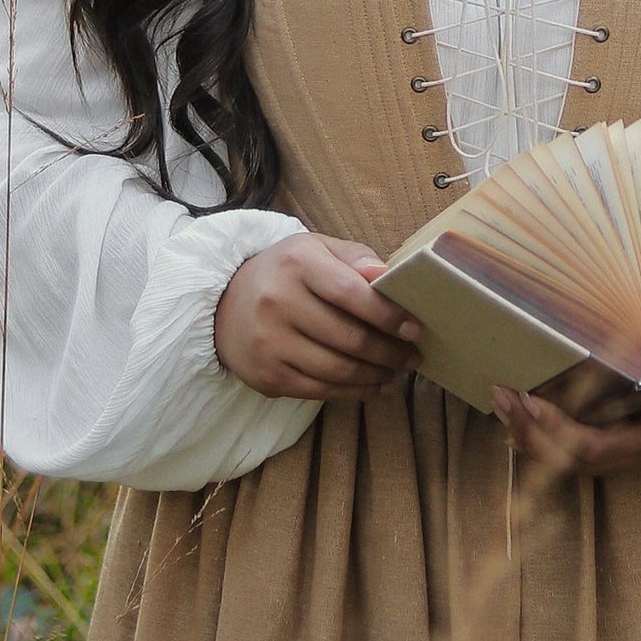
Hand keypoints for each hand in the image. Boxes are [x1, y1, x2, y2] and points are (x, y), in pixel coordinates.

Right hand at [214, 233, 421, 401]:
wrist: (224, 305)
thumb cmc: (285, 274)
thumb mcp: (316, 249)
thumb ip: (355, 257)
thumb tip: (388, 276)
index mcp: (297, 264)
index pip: (352, 294)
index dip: (389, 315)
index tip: (416, 328)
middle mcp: (278, 303)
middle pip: (350, 337)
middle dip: (391, 351)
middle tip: (413, 356)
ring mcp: (270, 343)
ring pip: (339, 369)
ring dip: (378, 375)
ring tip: (397, 371)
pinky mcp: (268, 377)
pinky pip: (322, 391)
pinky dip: (356, 392)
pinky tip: (376, 386)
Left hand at [490, 342, 640, 476]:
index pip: (590, 448)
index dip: (551, 431)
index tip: (523, 400)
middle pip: (572, 459)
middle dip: (529, 432)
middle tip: (498, 393)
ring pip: (578, 454)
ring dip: (538, 433)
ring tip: (508, 401)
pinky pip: (591, 440)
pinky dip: (558, 427)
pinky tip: (543, 404)